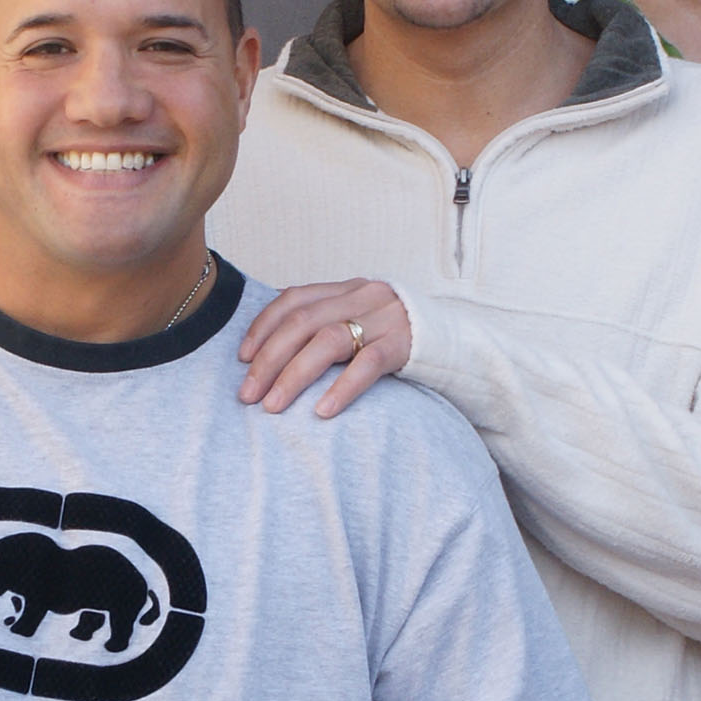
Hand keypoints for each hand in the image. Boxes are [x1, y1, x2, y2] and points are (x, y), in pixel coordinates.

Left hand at [237, 279, 413, 418]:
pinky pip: (368, 365)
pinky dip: (341, 388)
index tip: (240, 358)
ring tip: (273, 406)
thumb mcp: (362, 321)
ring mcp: (385, 319)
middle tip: (247, 394)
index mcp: (348, 288)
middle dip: (268, 359)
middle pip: (303, 322)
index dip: (263, 326)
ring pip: (328, 342)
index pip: (294, 298)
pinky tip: (322, 412)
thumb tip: (272, 349)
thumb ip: (327, 325)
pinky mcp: (405, 345)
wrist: (460, 345)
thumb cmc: (400, 340)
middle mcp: (363, 296)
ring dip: (293, 375)